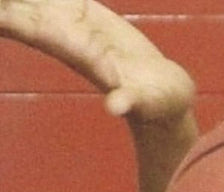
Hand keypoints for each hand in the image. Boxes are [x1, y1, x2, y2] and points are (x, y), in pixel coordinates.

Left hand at [0, 0, 194, 119]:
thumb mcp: (146, 103)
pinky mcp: (84, 12)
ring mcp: (70, 20)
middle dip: (5, 3)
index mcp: (68, 47)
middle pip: (15, 6)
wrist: (166, 99)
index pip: (20, 22)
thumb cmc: (158, 105)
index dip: (5, 14)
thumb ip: (130, 102)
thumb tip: (116, 107)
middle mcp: (61, 32)